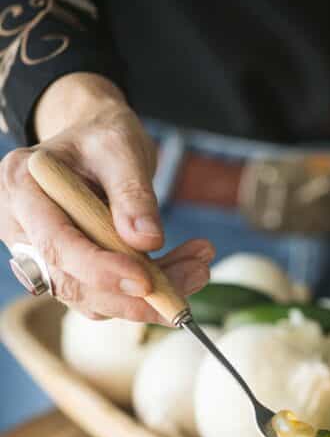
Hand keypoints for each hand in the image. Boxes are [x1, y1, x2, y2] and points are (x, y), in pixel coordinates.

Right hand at [0, 74, 213, 321]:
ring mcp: (45, 258)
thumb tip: (147, 241)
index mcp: (22, 188)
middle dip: (137, 293)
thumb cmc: (102, 138)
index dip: (100, 269)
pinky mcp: (73, 274)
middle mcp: (24, 230)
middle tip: (196, 275)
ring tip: (200, 267)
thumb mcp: (120, 148)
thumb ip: (131, 192)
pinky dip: (153, 290)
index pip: (56, 244)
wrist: (96, 147)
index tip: (146, 281)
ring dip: (154, 294)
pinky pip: (110, 296)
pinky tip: (188, 267)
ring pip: (97, 298)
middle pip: (75, 283)